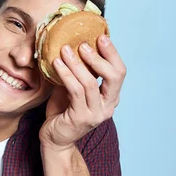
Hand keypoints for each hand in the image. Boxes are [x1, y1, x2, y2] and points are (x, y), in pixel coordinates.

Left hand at [40, 34, 126, 149]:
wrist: (55, 138)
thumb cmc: (63, 111)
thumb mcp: (73, 87)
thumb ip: (79, 72)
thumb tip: (73, 44)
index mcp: (111, 97)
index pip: (120, 72)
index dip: (112, 53)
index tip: (101, 37)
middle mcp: (108, 106)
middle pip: (114, 77)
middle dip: (100, 57)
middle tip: (83, 44)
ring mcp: (96, 114)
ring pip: (91, 82)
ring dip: (77, 63)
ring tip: (64, 50)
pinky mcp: (81, 118)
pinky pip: (75, 91)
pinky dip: (66, 75)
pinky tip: (57, 64)